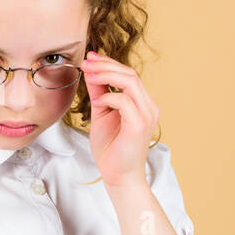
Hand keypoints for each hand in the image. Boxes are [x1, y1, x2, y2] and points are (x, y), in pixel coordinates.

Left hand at [82, 50, 158, 188]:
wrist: (118, 177)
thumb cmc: (111, 149)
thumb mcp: (101, 114)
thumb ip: (99, 93)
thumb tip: (91, 72)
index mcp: (141, 103)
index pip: (128, 75)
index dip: (109, 63)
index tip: (90, 57)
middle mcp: (148, 106)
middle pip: (130, 74)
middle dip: (106, 65)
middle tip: (86, 61)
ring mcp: (146, 115)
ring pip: (130, 82)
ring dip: (107, 75)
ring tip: (89, 73)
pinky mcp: (139, 125)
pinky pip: (125, 101)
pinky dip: (108, 98)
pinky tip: (95, 102)